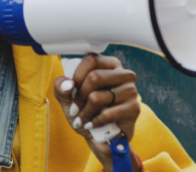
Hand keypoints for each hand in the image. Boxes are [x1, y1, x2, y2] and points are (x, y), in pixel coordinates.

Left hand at [54, 54, 140, 170]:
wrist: (102, 137)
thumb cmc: (87, 112)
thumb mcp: (69, 98)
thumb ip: (61, 87)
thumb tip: (67, 84)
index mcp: (110, 65)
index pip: (92, 59)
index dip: (77, 75)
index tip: (71, 89)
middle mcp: (124, 74)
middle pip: (94, 77)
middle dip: (79, 97)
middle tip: (74, 110)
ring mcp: (131, 90)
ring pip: (97, 97)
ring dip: (85, 113)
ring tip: (83, 119)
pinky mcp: (134, 108)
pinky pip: (107, 114)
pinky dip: (95, 122)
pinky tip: (93, 124)